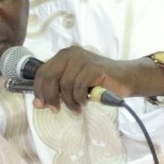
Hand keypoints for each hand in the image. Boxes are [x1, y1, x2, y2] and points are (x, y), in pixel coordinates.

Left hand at [32, 46, 163, 111]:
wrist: (125, 79)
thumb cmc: (99, 82)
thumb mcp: (74, 84)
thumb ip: (57, 90)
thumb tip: (38, 104)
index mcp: (64, 55)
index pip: (42, 72)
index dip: (38, 90)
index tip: (41, 105)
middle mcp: (71, 54)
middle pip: (49, 77)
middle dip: (51, 96)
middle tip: (56, 109)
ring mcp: (82, 59)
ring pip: (64, 84)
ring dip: (69, 101)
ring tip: (77, 107)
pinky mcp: (93, 67)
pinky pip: (78, 87)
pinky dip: (80, 98)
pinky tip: (86, 102)